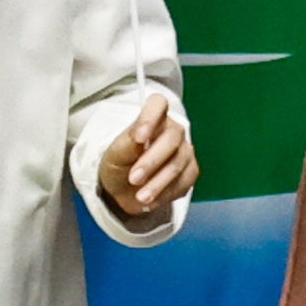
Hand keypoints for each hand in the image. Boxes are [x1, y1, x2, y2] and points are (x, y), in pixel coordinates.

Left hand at [99, 94, 197, 223]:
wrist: (123, 190)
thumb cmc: (118, 164)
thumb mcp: (114, 154)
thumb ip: (127, 143)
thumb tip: (139, 135)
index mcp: (151, 118)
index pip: (158, 103)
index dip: (151, 116)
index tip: (139, 137)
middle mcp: (172, 131)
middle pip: (171, 139)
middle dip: (151, 161)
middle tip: (133, 178)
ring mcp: (184, 151)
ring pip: (178, 164)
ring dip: (158, 183)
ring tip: (140, 197)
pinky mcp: (190, 172)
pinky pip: (184, 182)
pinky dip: (165, 194)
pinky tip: (150, 201)